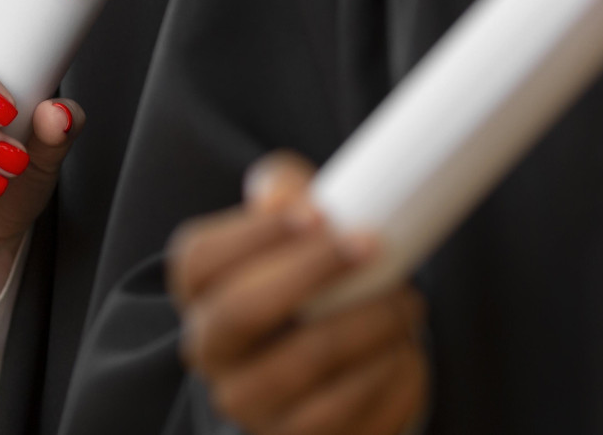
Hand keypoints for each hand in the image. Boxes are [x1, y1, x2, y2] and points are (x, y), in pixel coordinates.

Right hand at [168, 153, 426, 434]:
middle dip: (312, 273)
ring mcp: (247, 403)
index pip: (202, 260)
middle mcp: (209, 350)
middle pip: (241, 311)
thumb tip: (283, 194)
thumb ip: (282, 190)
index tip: (317, 212)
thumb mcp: (289, 225)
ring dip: (365, 328)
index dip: (255, 234)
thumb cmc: (306, 278)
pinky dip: (385, 379)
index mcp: (197, 290)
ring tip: (405, 303)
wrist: (323, 361)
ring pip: (299, 368)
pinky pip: (342, 419)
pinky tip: (404, 351)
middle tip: (371, 245)